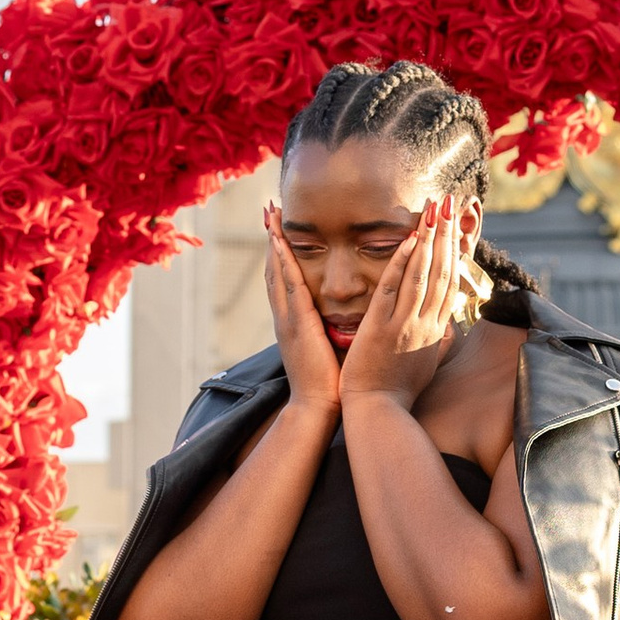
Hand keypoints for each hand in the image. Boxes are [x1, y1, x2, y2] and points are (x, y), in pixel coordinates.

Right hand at [262, 205, 343, 417]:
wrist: (318, 408)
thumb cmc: (331, 385)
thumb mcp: (331, 350)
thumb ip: (335, 331)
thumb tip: (350, 319)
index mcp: (295, 323)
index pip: (286, 281)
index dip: (282, 254)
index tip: (281, 230)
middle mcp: (286, 317)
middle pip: (276, 270)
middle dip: (273, 239)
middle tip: (269, 211)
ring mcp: (288, 320)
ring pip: (277, 272)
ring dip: (273, 242)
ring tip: (270, 216)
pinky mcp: (297, 324)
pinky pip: (289, 286)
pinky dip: (283, 262)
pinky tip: (281, 242)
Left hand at [338, 193, 469, 411]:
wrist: (380, 413)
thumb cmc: (399, 393)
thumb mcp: (427, 365)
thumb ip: (438, 342)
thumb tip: (448, 329)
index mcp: (436, 331)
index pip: (452, 284)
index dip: (455, 252)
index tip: (456, 227)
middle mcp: (426, 324)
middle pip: (443, 272)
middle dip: (446, 235)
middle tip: (449, 204)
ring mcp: (406, 325)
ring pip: (423, 275)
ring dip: (429, 239)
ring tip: (434, 210)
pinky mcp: (382, 328)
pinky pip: (394, 288)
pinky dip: (403, 262)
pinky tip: (409, 239)